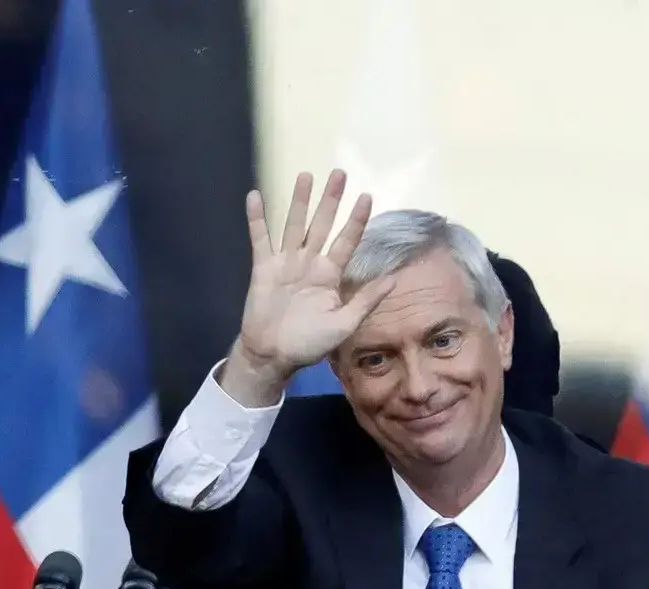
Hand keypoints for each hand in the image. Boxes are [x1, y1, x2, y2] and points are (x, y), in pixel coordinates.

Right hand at [222, 170, 393, 404]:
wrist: (274, 355)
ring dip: (299, 201)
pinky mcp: (263, 268)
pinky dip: (257, 219)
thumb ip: (366, 300)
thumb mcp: (344, 324)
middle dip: (331, 200)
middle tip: (340, 173)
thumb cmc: (310, 343)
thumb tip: (394, 279)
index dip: (356, 220)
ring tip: (306, 175)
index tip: (367, 197)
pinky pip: (260, 238)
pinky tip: (255, 196)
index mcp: (330, 275)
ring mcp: (285, 263)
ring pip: (294, 224)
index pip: (346, 241)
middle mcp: (309, 263)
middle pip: (322, 224)